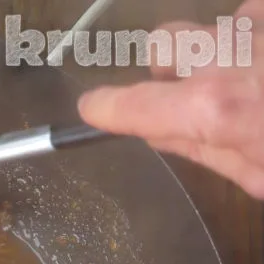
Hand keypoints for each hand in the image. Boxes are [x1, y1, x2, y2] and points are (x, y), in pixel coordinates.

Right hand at [78, 0, 263, 197]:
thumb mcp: (255, 175)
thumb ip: (201, 149)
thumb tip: (161, 134)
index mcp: (211, 109)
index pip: (133, 105)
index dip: (104, 108)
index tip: (90, 109)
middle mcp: (227, 58)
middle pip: (164, 42)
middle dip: (165, 66)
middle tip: (184, 94)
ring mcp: (257, 28)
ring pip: (211, 26)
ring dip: (213, 51)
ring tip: (242, 78)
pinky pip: (251, 13)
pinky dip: (251, 32)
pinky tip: (263, 57)